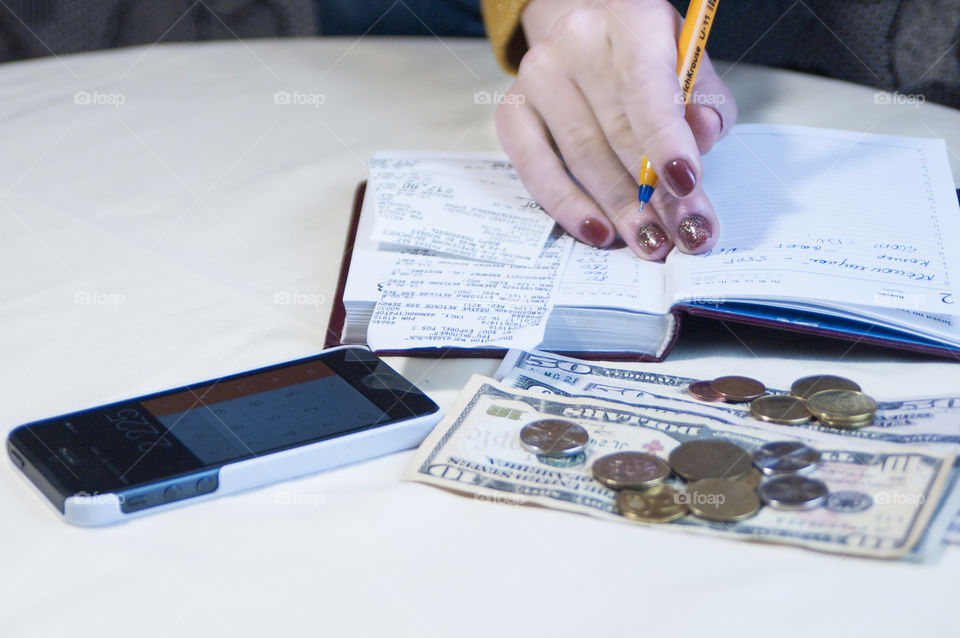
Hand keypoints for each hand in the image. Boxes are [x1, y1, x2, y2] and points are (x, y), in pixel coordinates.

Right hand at [494, 0, 736, 258]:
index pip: (645, 88)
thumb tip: (702, 136)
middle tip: (684, 234)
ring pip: (580, 157)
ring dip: (619, 209)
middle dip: (655, 194)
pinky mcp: (512, 112)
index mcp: (628, 22)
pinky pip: (536, 170)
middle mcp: (575, 45)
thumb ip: (704, 100)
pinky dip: (568, 206)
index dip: (666, 140)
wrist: (583, 33)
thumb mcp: (687, 62)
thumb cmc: (642, 56)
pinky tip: (597, 231)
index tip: (687, 185)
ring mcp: (536, 79)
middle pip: (616, 132)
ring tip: (650, 242)